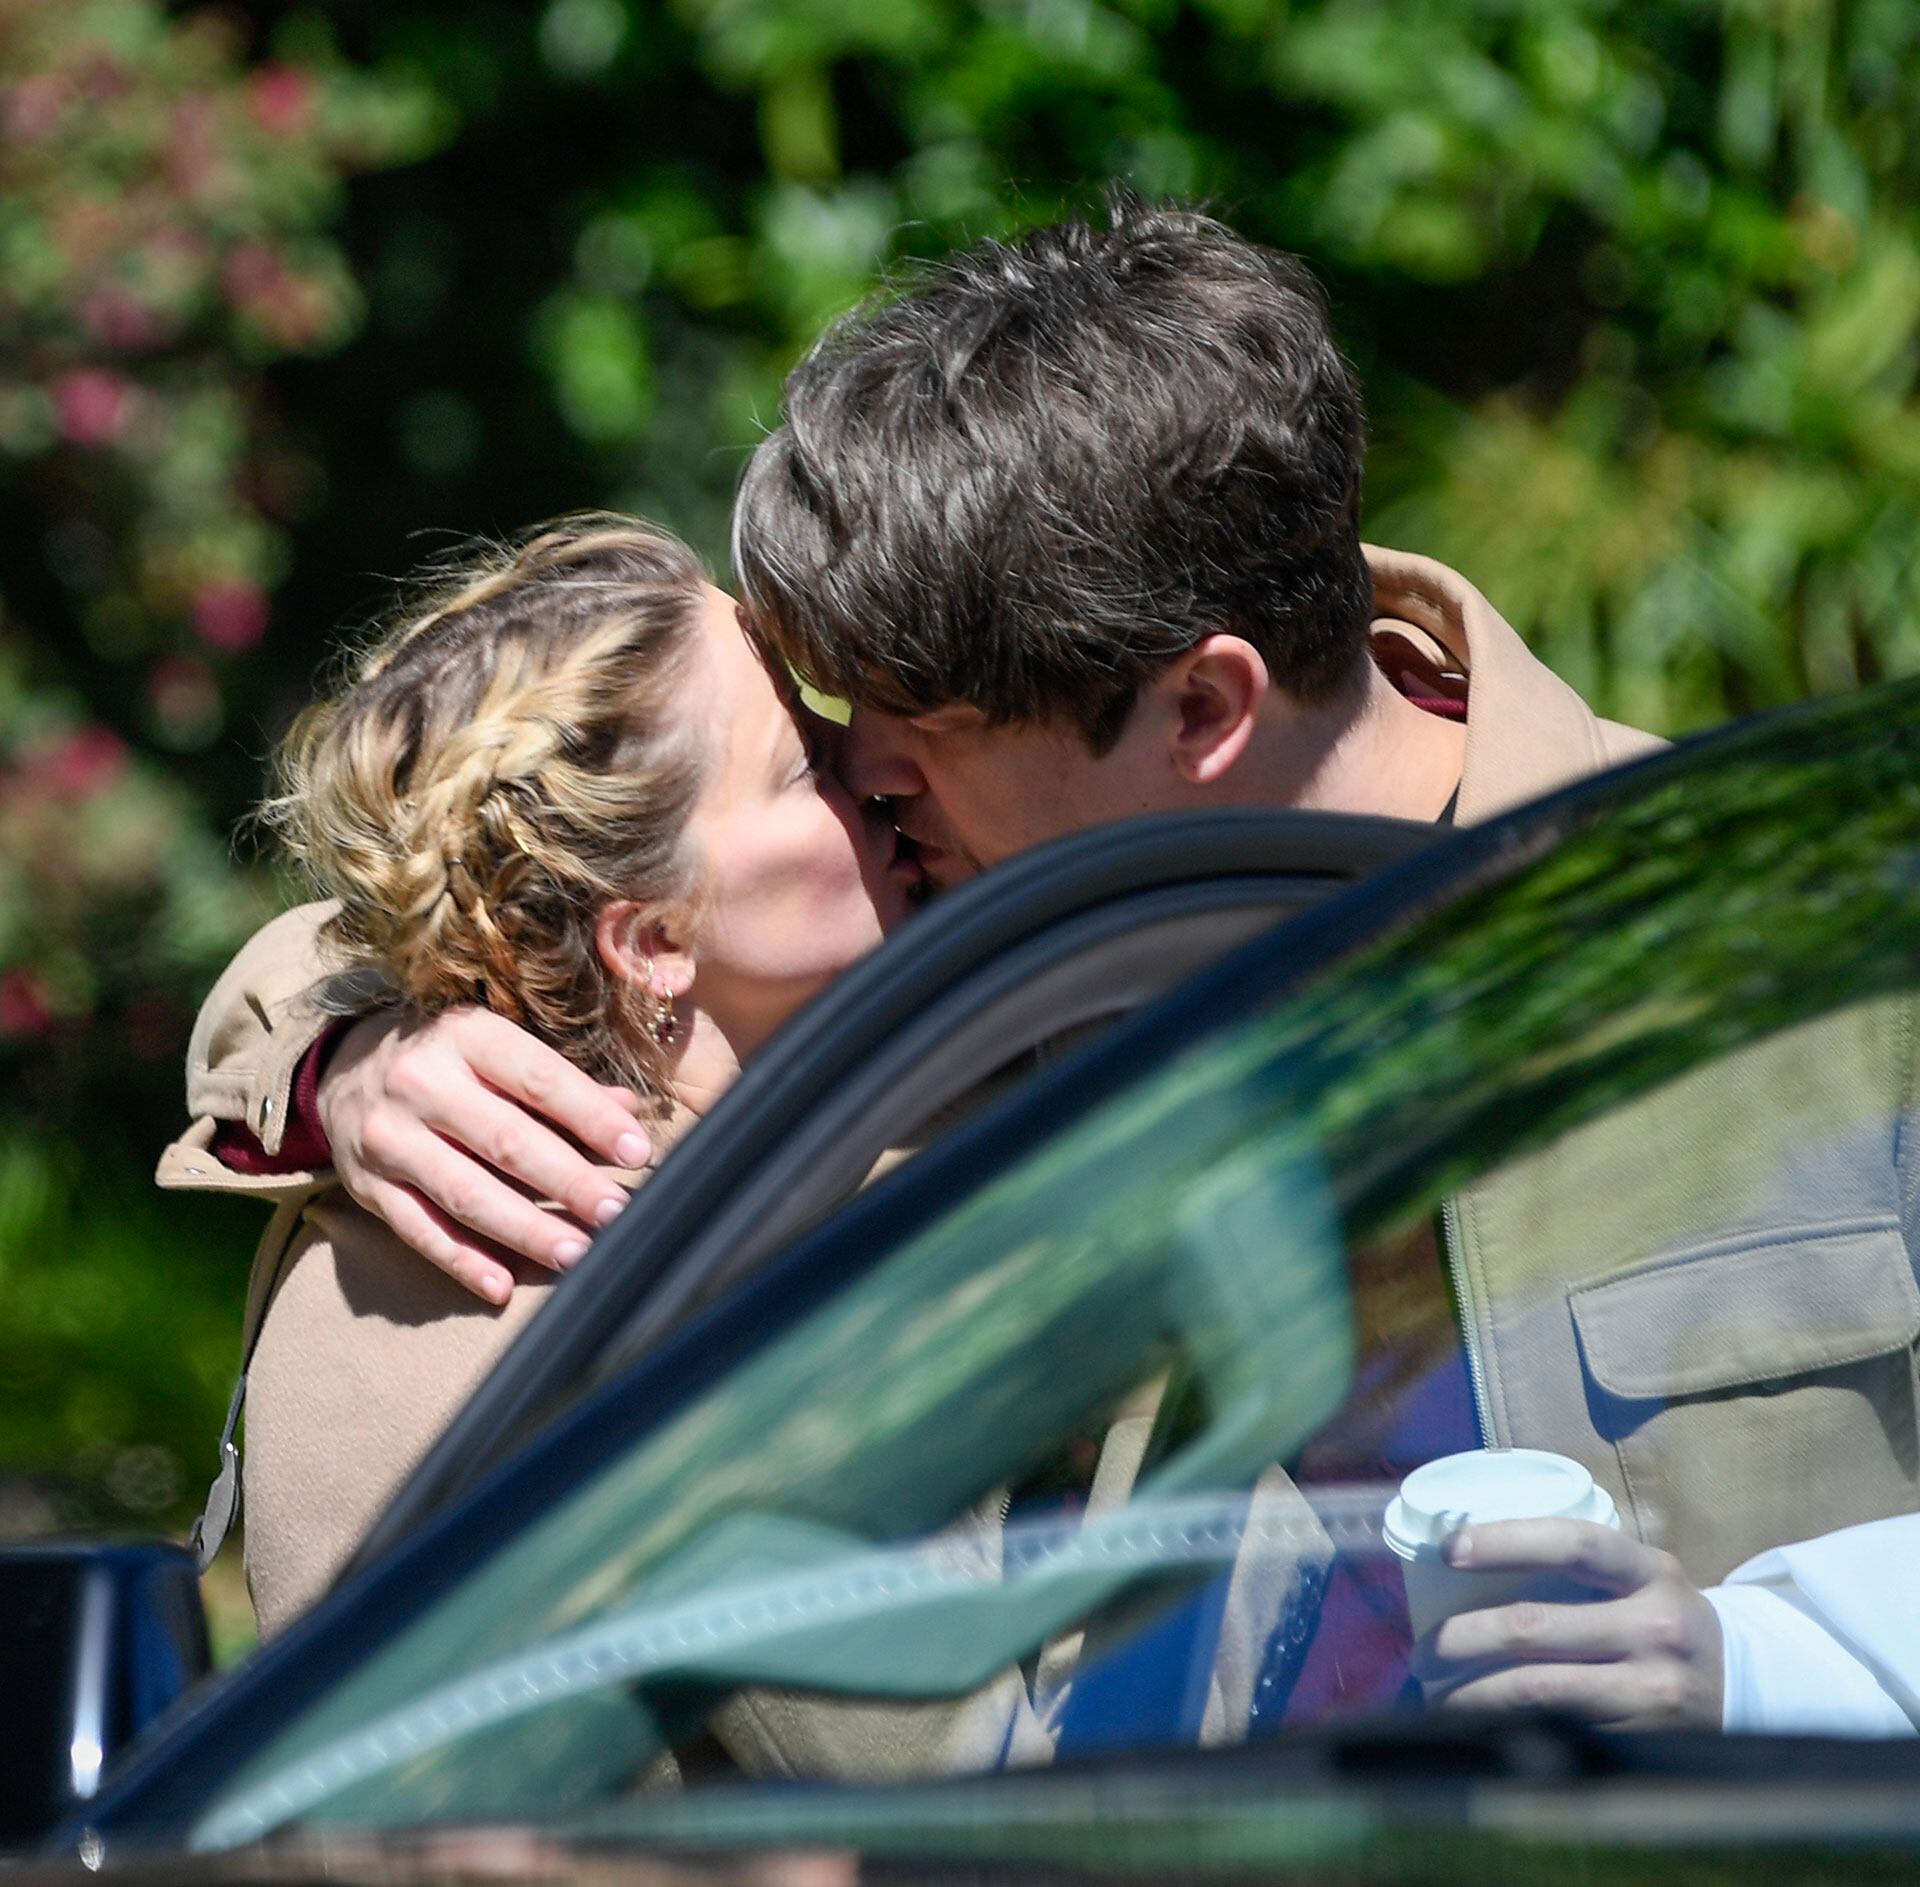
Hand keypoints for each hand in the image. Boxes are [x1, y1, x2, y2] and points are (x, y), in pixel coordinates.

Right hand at [318, 1008, 650, 1303]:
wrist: (343, 1066)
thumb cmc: (448, 1057)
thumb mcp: (497, 1046)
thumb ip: (560, 1081)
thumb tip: (627, 1109)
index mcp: (466, 1036)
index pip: (539, 1079)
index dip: (591, 1118)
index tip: (637, 1152)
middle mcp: (421, 1083)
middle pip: (506, 1142)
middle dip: (568, 1182)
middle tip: (616, 1213)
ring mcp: (390, 1138)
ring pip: (465, 1194)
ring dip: (526, 1230)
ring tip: (577, 1255)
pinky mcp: (368, 1186)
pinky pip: (419, 1230)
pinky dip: (462, 1261)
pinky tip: (502, 1286)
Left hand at [1421, 1518, 1723, 1729]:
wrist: (1747, 1690)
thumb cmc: (1665, 1619)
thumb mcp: (1643, 1578)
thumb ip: (1582, 1564)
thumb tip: (1468, 1552)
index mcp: (1651, 1572)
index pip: (1571, 1544)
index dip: (1504, 1541)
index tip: (1449, 1548)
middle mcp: (1655, 1628)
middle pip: (1534, 1626)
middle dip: (1461, 1637)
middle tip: (1422, 1646)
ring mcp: (1651, 1690)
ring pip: (1536, 1687)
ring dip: (1471, 1690)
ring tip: (1434, 1687)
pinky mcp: (1643, 1739)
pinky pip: (1557, 1727)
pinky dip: (1505, 1723)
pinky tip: (1474, 1719)